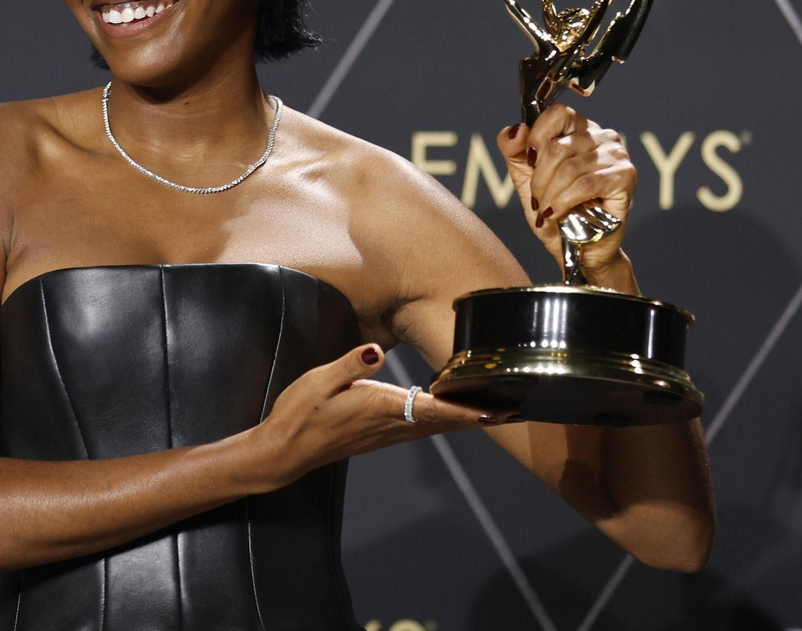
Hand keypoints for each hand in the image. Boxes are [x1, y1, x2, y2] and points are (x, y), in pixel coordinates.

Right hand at [252, 343, 518, 486]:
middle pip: (445, 422)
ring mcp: (386, 434)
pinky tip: (452, 415)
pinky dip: (446, 422)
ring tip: (497, 413)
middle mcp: (390, 425)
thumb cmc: (300, 414)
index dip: (467, 410)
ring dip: (468, 421)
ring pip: (436, 427)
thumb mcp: (319, 381)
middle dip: (481, 417)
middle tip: (517, 412)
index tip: (497, 411)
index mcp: (380, 409)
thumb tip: (374, 349)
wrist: (284, 451)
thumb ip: (350, 364)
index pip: (433, 409)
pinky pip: (422, 428)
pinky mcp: (380, 436)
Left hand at [495, 104, 636, 276]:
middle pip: (558, 146)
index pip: (557, 113)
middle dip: (539, 180)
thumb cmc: (554, 210)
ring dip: (550, 195)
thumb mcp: (525, 178)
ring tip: (547, 211)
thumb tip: (516, 130)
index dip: (537, 138)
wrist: (576, 248)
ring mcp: (616, 154)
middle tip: (538, 201)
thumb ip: (514, 151)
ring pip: (569, 168)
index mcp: (579, 130)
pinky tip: (558, 213)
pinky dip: (565, 201)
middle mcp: (601, 136)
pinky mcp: (625, 176)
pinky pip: (586, 184)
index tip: (530, 164)